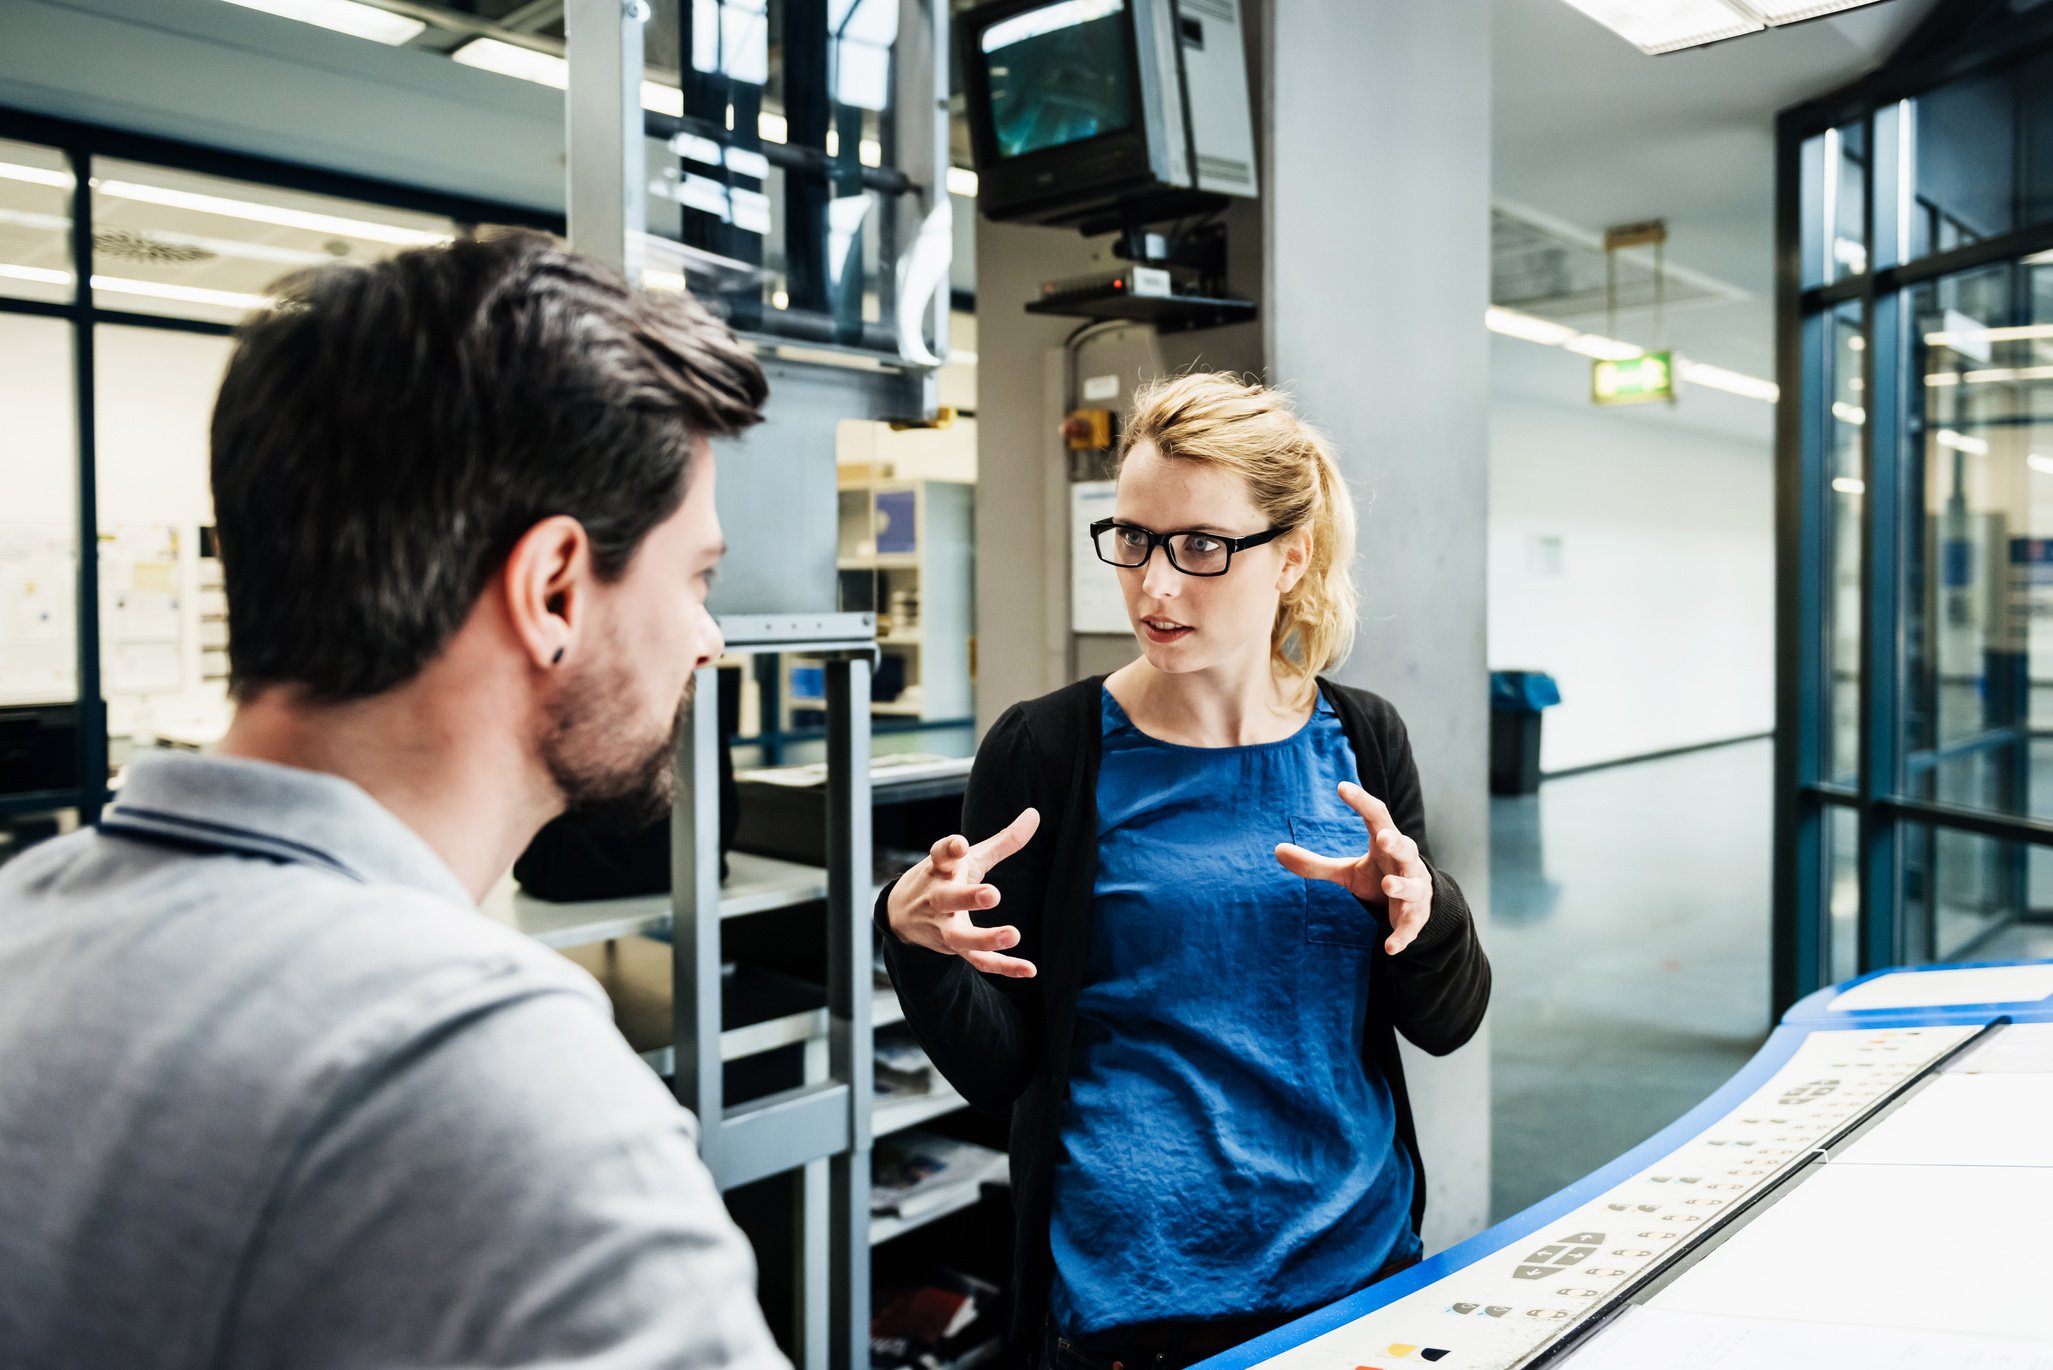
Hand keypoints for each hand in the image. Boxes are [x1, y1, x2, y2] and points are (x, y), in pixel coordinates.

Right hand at [885, 807, 1041, 977]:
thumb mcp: (970, 858)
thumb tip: (1035, 814)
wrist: (900, 916)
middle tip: (993, 894)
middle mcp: (937, 899)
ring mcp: (943, 927)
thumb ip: (1005, 840)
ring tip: (1013, 934)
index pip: (939, 856)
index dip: (948, 849)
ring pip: (959, 937)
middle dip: (968, 897)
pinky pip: (978, 962)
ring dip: (985, 938)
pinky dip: (1004, 967)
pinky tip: (1030, 969)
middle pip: (947, 899)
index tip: (959, 843)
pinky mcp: (954, 949)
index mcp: (939, 870)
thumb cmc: (945, 878)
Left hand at [1274, 782, 1433, 954]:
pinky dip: (1401, 936)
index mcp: (1387, 844)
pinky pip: (1410, 926)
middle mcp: (1405, 863)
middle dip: (1396, 843)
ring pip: (1412, 886)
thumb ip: (1316, 864)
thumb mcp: (1348, 871)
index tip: (1341, 787)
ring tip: (1387, 885)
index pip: (1377, 816)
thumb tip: (1276, 850)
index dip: (1361, 802)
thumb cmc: (1380, 876)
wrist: (1417, 905)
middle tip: (1384, 837)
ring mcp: (1415, 890)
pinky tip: (1389, 947)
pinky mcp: (1416, 917)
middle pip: (1405, 848)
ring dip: (1401, 886)